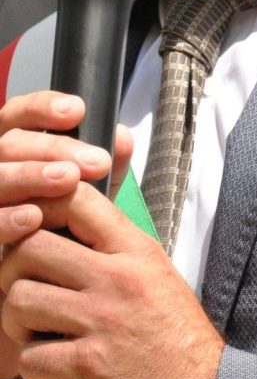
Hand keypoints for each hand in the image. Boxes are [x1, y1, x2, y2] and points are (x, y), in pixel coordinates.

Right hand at [0, 90, 132, 232]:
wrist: (44, 271)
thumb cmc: (64, 220)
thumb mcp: (89, 189)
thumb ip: (106, 162)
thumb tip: (122, 137)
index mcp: (15, 147)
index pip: (20, 113)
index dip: (44, 107)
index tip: (78, 111)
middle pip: (11, 143)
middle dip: (53, 148)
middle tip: (96, 161)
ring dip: (31, 176)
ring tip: (69, 181)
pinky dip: (5, 219)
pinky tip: (33, 219)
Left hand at [0, 181, 224, 378]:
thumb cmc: (173, 328)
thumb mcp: (153, 268)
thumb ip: (113, 243)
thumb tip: (65, 221)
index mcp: (134, 249)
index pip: (77, 200)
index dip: (43, 205)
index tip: (34, 222)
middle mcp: (116, 278)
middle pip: (31, 248)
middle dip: (13, 266)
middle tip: (22, 282)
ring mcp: (100, 321)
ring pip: (21, 300)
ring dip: (17, 318)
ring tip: (34, 325)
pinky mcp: (87, 367)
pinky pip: (30, 357)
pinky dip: (34, 364)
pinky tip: (53, 362)